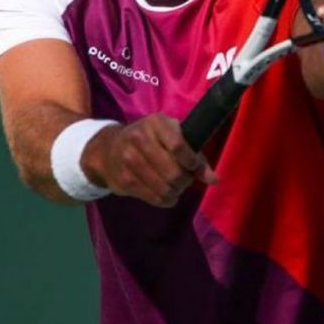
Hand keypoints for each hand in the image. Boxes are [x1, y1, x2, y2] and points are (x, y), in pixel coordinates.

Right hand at [82, 113, 216, 207]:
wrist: (110, 148)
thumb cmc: (150, 140)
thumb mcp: (172, 137)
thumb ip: (196, 156)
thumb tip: (214, 180)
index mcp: (156, 123)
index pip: (179, 146)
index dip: (192, 162)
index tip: (195, 168)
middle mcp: (139, 138)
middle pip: (173, 171)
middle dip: (185, 181)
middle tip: (185, 180)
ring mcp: (128, 159)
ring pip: (164, 187)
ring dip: (175, 192)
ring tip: (175, 188)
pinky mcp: (123, 179)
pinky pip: (152, 197)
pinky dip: (164, 200)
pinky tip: (166, 195)